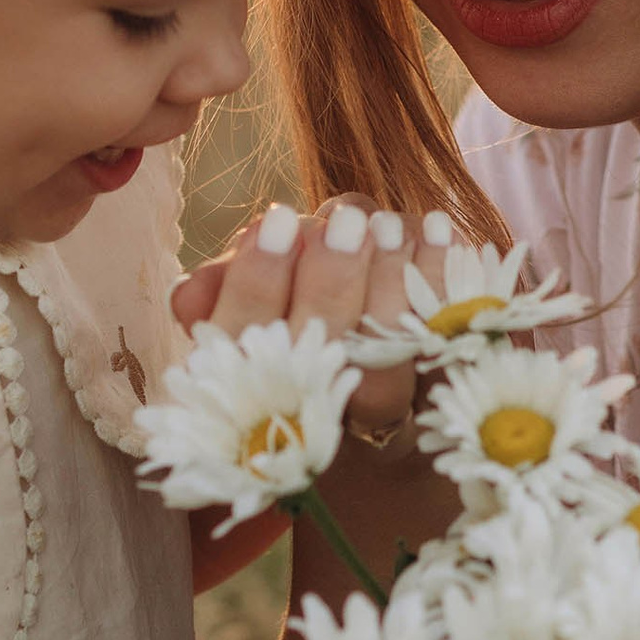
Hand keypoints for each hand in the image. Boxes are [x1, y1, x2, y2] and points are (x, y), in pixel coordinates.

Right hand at [175, 200, 443, 436]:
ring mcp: (386, 413)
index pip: (247, 344)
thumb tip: (191, 295)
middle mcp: (320, 417)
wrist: (375, 369)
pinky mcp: (443, 391)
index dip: (258, 285)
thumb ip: (221, 294)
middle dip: (332, 281)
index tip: (274, 221)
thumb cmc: (292, 319)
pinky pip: (448, 342)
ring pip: (390, 356)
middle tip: (343, 223)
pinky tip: (435, 229)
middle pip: (324, 355)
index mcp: (256, 394)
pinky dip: (443, 281)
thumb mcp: (248, 306)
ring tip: (385, 224)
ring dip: (388, 280)